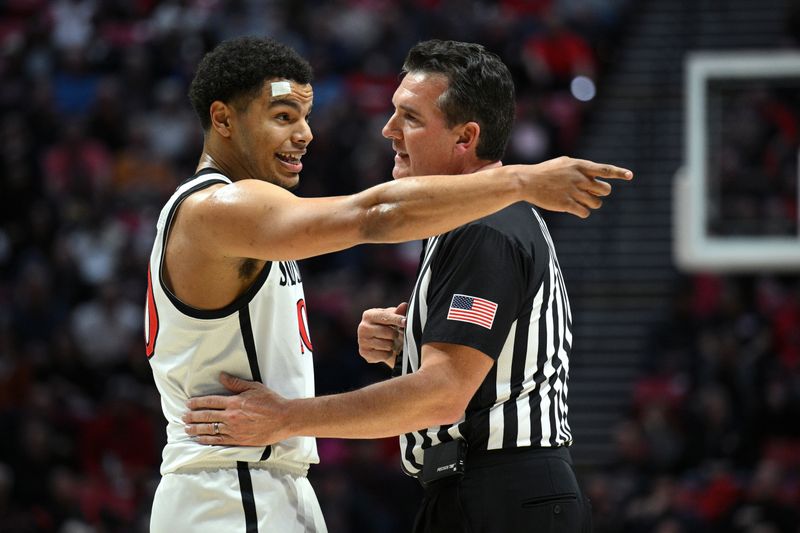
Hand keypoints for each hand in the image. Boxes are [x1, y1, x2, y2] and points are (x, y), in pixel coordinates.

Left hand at [183, 372, 289, 445]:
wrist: (284, 418)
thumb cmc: (271, 402)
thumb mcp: (254, 387)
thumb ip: (236, 383)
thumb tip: (222, 376)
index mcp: (234, 402)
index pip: (210, 402)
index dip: (197, 403)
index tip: (188, 403)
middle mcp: (231, 416)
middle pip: (207, 416)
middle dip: (193, 416)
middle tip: (183, 417)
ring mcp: (234, 429)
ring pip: (210, 430)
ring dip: (196, 429)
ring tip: (187, 429)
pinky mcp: (239, 440)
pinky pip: (219, 441)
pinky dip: (207, 440)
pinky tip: (200, 440)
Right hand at [357, 302, 406, 366]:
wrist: (380, 344)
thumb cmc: (388, 327)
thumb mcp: (394, 318)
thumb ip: (399, 312)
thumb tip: (404, 306)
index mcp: (369, 315)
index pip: (385, 317)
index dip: (397, 319)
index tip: (405, 322)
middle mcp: (363, 327)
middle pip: (388, 332)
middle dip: (395, 334)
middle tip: (395, 335)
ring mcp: (362, 341)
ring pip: (387, 344)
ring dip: (392, 345)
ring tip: (390, 342)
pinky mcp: (364, 353)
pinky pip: (384, 355)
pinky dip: (389, 354)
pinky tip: (386, 350)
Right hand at [516, 156, 632, 217]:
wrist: (527, 181)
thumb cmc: (545, 172)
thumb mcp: (564, 163)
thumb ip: (581, 168)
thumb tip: (597, 175)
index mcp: (580, 166)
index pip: (605, 170)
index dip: (619, 172)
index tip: (630, 176)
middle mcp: (579, 178)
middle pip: (604, 190)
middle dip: (600, 193)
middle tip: (590, 193)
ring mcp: (573, 191)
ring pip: (596, 203)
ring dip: (591, 204)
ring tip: (580, 201)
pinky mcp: (566, 204)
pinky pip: (585, 212)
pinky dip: (583, 212)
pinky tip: (575, 209)